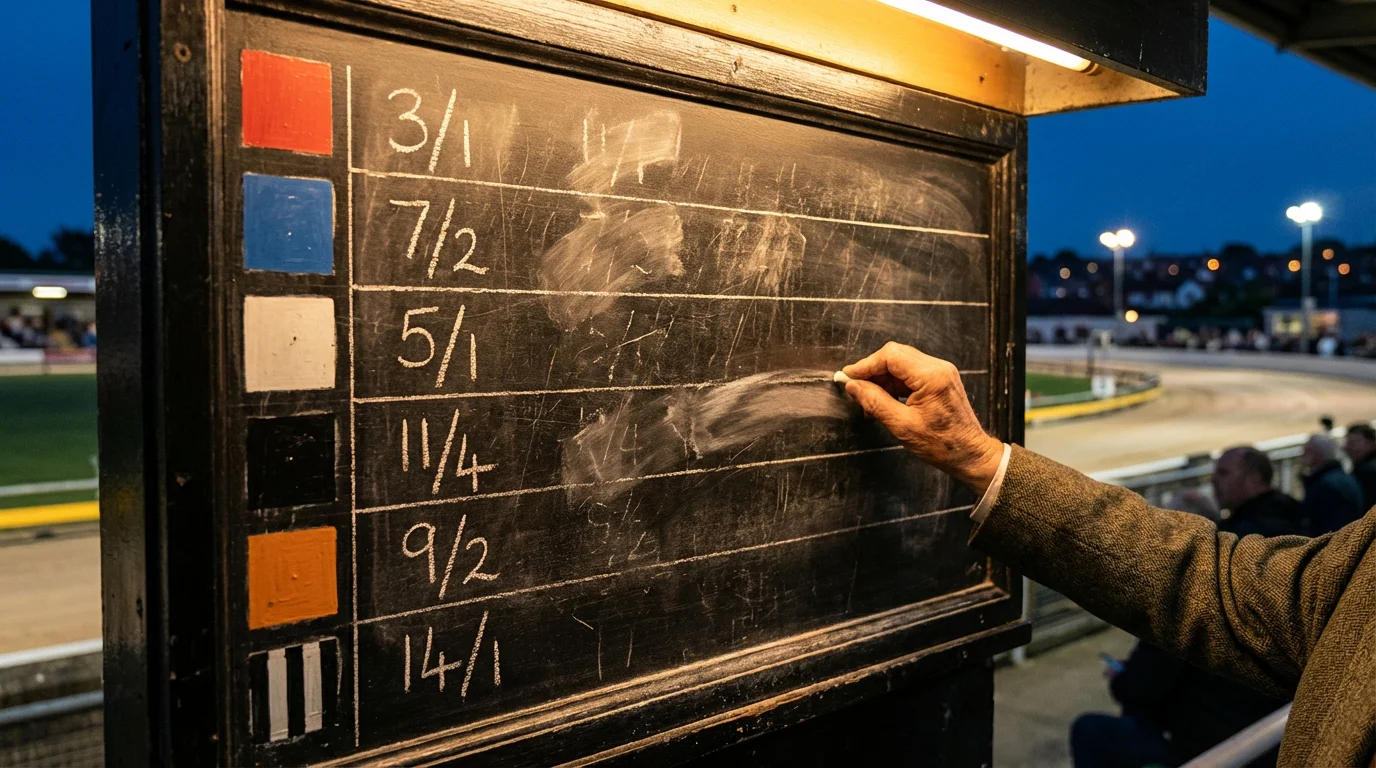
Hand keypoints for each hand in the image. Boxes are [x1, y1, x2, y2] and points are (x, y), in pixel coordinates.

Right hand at [842, 342, 1003, 493]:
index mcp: (931, 376)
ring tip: (869, 399)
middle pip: (896, 356)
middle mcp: (938, 368)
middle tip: (855, 387)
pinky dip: (894, 384)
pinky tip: (884, 399)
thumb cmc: (942, 444)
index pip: (891, 356)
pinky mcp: (940, 380)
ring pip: (902, 364)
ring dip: (883, 378)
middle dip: (873, 371)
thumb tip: (853, 386)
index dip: (866, 365)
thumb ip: (875, 402)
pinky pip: (911, 374)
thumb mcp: (902, 425)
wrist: (970, 454)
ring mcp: (941, 373)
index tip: (848, 376)